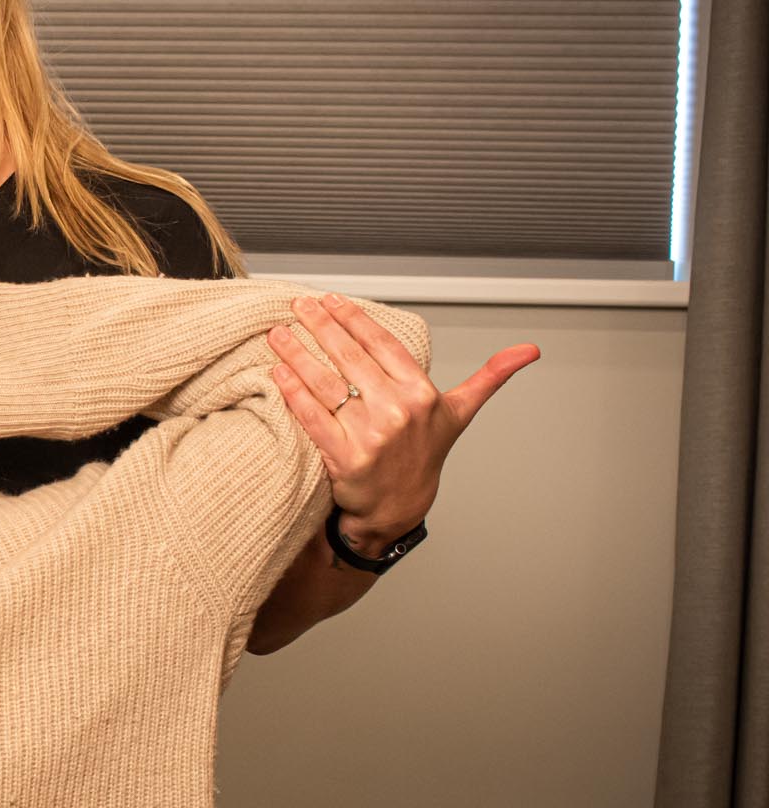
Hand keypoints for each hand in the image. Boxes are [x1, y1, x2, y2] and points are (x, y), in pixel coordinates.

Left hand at [268, 293, 539, 550]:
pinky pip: (312, 417)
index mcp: (421, 394)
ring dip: (298, 353)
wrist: (399, 507)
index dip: (354, 319)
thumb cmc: (424, 454)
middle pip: (350, 357)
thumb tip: (530, 350)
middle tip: (298, 304)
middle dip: (320, 326)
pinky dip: (292, 392)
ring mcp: (370, 435)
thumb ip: (490, 378)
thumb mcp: (459, 414)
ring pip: (327, 383)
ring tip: (278, 333)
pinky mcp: (345, 458)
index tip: (331, 300)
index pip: (382, 344)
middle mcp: (398, 412)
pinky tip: (277, 371)